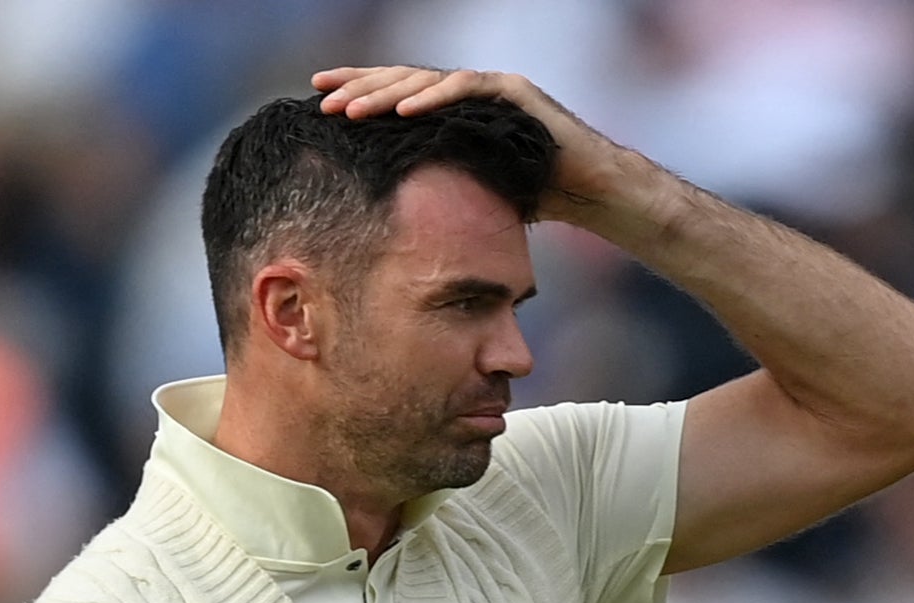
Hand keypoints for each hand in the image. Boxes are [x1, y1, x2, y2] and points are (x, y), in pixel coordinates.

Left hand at [309, 66, 634, 228]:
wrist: (594, 192)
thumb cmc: (538, 197)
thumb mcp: (472, 192)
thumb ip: (438, 185)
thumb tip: (391, 210)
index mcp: (455, 112)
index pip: (398, 96)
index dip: (359, 94)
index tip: (319, 102)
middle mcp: (469, 91)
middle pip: (403, 81)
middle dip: (359, 89)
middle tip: (321, 101)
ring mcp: (492, 87)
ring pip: (426, 81)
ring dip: (384, 94)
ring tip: (351, 110)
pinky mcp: (515, 92)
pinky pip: (465, 87)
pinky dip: (432, 98)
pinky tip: (402, 110)